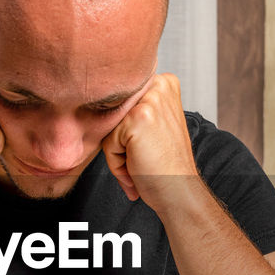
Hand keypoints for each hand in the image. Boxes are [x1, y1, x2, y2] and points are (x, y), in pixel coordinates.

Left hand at [101, 73, 197, 210]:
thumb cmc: (165, 165)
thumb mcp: (156, 124)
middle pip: (114, 114)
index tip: (148, 146)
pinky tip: (138, 166)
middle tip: (145, 157)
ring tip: (141, 162)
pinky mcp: (137, 118)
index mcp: (164, 83)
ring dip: (119, 153)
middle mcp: (158, 85)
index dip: (128, 131)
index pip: (121, 103)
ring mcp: (149, 100)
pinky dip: (117, 163)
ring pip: (109, 128)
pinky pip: (108, 143)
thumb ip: (135, 108)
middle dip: (122, 141)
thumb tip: (95, 102)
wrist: (179, 191)